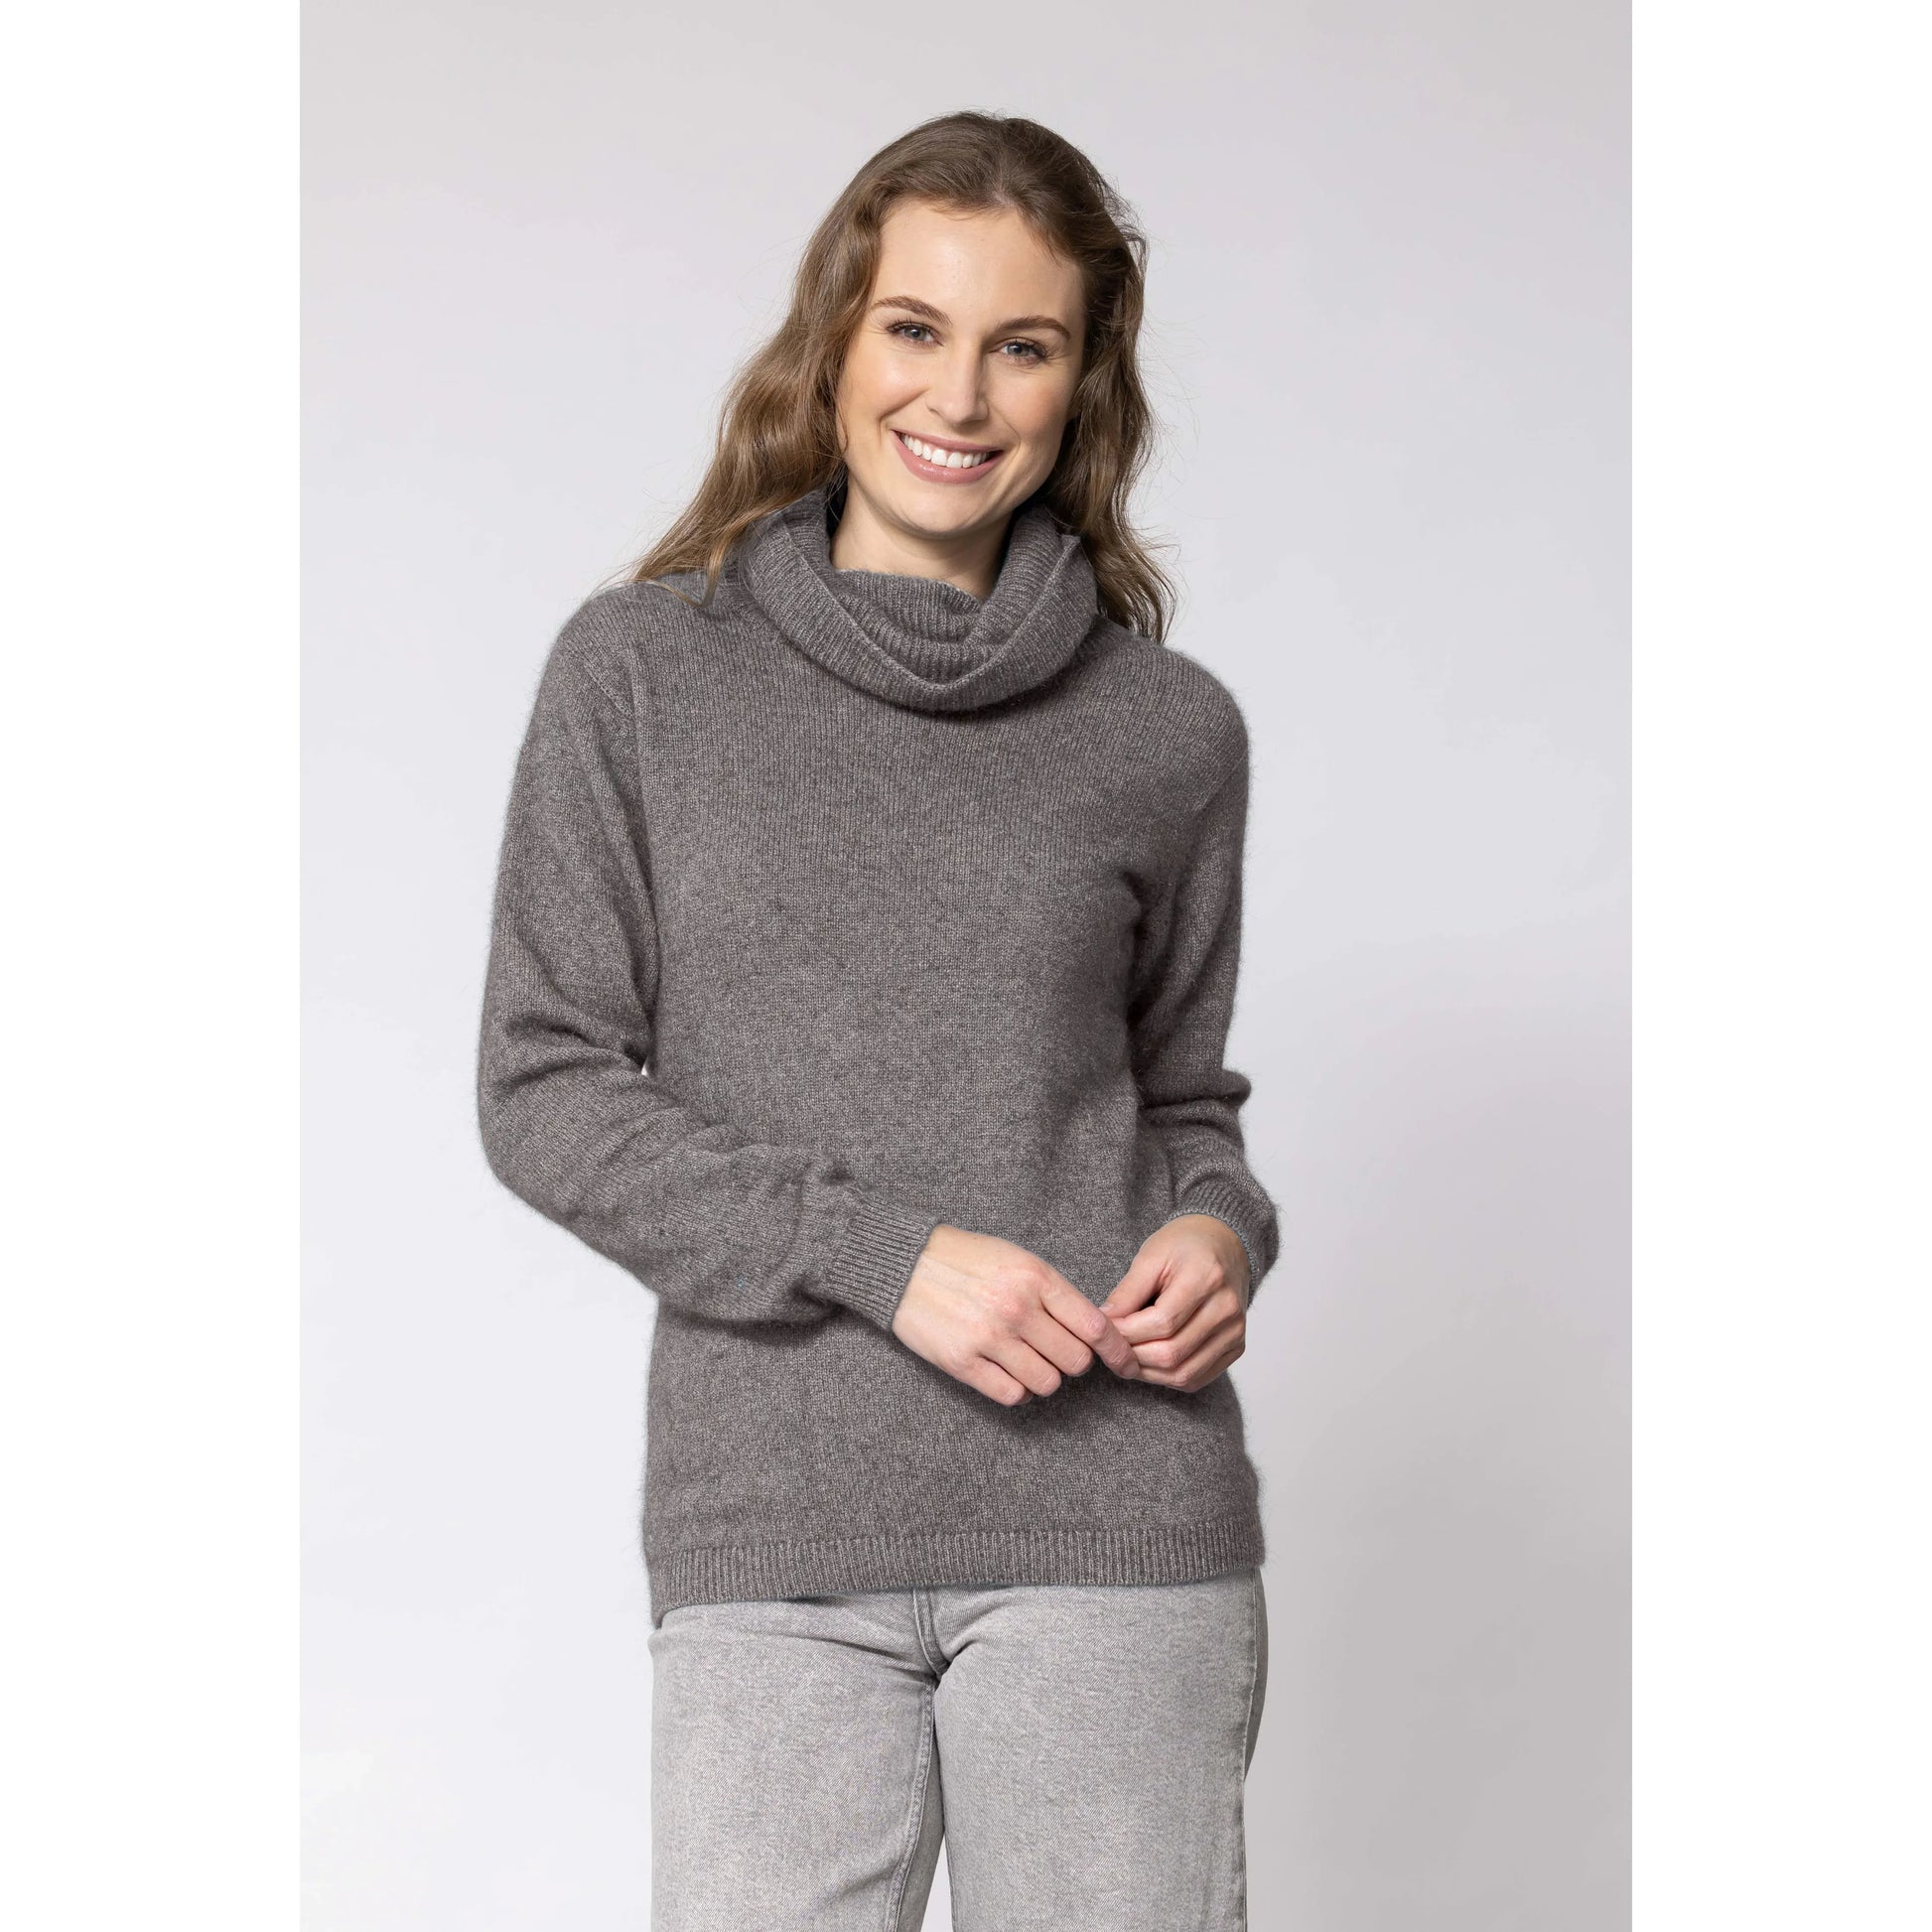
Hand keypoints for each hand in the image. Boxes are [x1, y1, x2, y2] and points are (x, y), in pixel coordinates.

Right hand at [892, 1225, 1140, 1405]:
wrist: (905, 1263)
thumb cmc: (967, 1259)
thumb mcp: (1018, 1259)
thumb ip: (1054, 1292)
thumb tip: (1093, 1329)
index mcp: (1035, 1277)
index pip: (1094, 1326)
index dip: (1116, 1349)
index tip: (1123, 1361)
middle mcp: (1016, 1308)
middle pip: (1075, 1361)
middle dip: (1072, 1361)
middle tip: (1056, 1351)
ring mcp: (989, 1337)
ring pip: (1047, 1383)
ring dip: (1043, 1377)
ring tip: (1027, 1360)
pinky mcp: (963, 1362)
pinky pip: (1012, 1395)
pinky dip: (1017, 1390)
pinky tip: (1006, 1372)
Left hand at [1098, 1215, 1249, 1392]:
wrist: (1223, 1245)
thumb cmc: (1184, 1245)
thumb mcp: (1151, 1256)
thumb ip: (1128, 1292)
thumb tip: (1104, 1324)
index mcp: (1207, 1277)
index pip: (1162, 1322)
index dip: (1126, 1332)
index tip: (1104, 1329)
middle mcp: (1227, 1309)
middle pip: (1171, 1353)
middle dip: (1132, 1356)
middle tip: (1110, 1348)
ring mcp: (1235, 1332)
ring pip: (1183, 1374)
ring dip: (1147, 1372)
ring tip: (1126, 1356)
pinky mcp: (1236, 1348)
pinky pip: (1196, 1378)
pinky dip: (1166, 1377)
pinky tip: (1149, 1362)